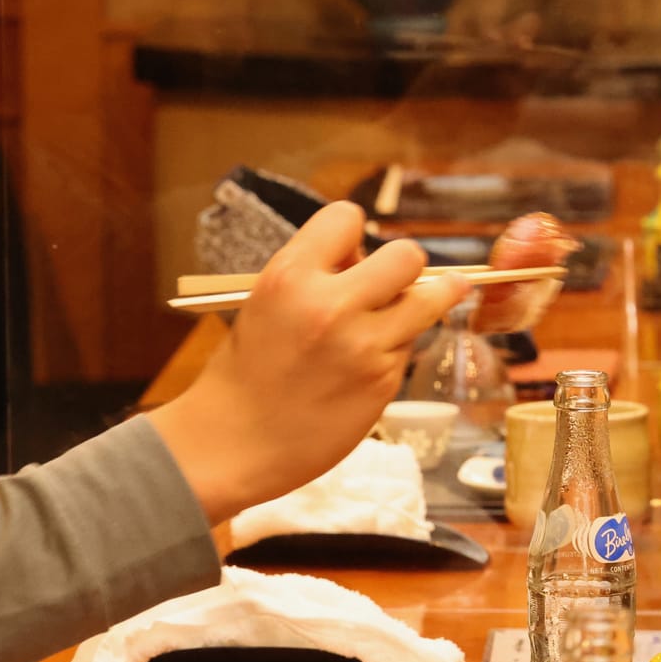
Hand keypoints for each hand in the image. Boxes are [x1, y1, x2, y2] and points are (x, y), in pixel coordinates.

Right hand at [149, 202, 466, 521]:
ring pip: (428, 301)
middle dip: (404, 266)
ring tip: (416, 308)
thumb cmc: (246, 373)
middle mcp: (330, 304)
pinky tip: (366, 366)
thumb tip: (366, 260)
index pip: (347, 218)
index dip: (352, 235)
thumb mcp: (266, 304)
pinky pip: (409, 347)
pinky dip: (397, 350)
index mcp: (290, 276)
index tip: (350, 255)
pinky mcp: (382, 381)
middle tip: (391, 284)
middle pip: (407, 255)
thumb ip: (315, 277)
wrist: (233, 444)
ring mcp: (362, 345)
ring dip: (424, 303)